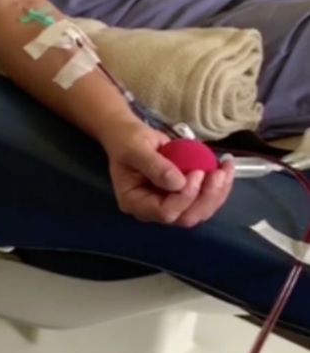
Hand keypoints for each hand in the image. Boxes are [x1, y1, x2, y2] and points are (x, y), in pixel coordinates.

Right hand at [100, 120, 233, 226]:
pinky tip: (226, 168)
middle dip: (207, 198)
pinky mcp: (182, 196)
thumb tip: (179, 183)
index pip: (165, 212)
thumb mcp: (136, 148)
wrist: (129, 136)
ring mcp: (168, 204)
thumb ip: (155, 166)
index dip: (185, 197)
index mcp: (135, 202)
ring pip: (199, 211)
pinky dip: (219, 186)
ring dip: (217, 193)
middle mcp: (152, 210)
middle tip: (218, 173)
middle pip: (186, 217)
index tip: (198, 172)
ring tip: (225, 169)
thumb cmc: (127, 140)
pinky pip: (204, 199)